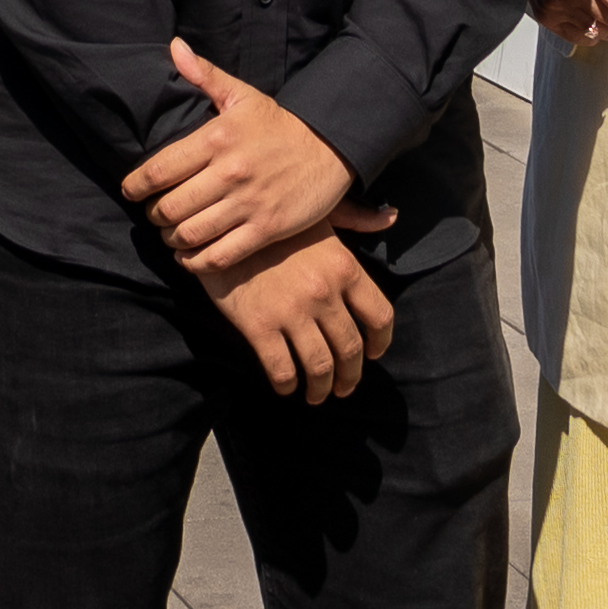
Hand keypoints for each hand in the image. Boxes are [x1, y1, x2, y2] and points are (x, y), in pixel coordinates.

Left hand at [122, 40, 353, 271]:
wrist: (330, 148)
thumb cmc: (279, 124)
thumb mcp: (243, 96)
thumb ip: (205, 75)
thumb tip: (174, 47)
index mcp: (217, 138)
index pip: (160, 169)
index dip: (136, 185)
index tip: (130, 191)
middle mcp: (229, 173)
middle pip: (170, 207)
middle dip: (154, 215)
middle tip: (153, 215)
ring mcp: (248, 204)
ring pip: (191, 234)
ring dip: (172, 240)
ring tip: (170, 235)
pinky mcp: (266, 229)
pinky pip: (220, 255)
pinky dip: (197, 262)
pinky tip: (191, 256)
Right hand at [195, 228, 396, 404]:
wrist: (217, 227)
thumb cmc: (272, 221)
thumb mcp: (319, 214)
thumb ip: (357, 219)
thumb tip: (391, 218)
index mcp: (343, 266)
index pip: (380, 316)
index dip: (380, 342)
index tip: (373, 353)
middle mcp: (323, 292)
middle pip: (351, 349)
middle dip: (350, 376)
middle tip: (344, 386)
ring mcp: (291, 311)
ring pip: (320, 367)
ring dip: (321, 388)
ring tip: (316, 395)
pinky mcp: (259, 326)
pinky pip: (281, 369)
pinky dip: (287, 384)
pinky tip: (286, 386)